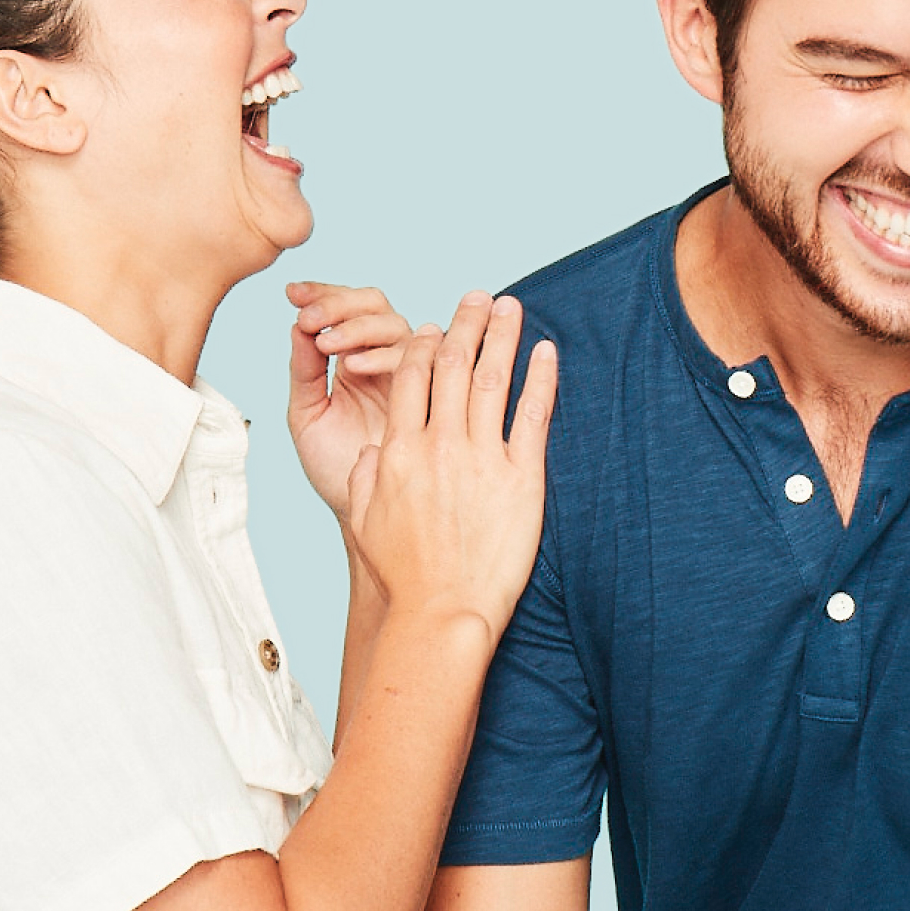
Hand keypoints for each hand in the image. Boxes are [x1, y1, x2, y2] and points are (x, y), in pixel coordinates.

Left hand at [285, 281, 414, 521]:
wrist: (360, 510)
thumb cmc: (334, 467)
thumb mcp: (307, 413)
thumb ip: (303, 371)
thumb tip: (297, 324)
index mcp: (352, 357)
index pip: (345, 308)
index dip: (321, 293)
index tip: (292, 293)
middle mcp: (382, 359)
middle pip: (375, 305)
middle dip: (340, 304)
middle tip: (310, 318)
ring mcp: (408, 374)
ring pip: (396, 325)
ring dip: (358, 327)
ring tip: (328, 344)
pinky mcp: (427, 396)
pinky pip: (416, 360)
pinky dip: (382, 355)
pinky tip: (355, 367)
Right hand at [344, 292, 558, 641]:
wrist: (441, 614)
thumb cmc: (402, 577)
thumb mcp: (363, 521)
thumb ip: (365, 477)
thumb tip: (372, 449)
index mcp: (397, 450)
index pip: (410, 376)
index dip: (423, 343)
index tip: (435, 325)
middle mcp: (438, 445)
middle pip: (451, 364)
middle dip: (465, 323)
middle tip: (478, 296)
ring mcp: (481, 458)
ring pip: (491, 379)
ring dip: (501, 336)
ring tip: (511, 306)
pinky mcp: (521, 478)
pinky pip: (533, 415)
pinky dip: (540, 378)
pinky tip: (547, 352)